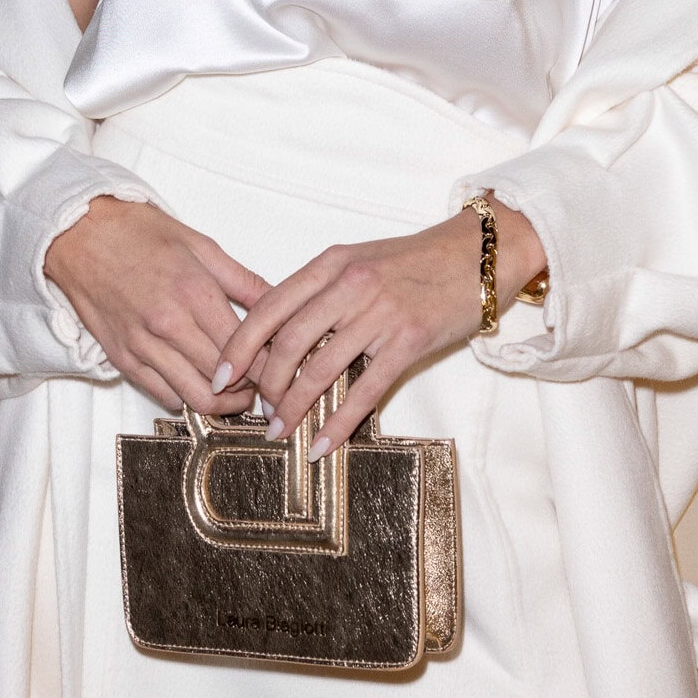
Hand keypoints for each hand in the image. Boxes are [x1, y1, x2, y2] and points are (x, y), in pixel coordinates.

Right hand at [43, 198, 266, 413]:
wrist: (79, 233)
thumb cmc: (137, 232)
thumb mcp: (200, 244)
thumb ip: (243, 280)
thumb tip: (279, 301)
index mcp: (194, 292)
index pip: (246, 349)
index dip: (270, 365)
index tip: (281, 366)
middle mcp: (169, 325)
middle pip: (225, 381)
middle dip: (253, 387)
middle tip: (264, 380)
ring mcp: (143, 346)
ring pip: (196, 398)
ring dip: (222, 401)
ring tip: (235, 388)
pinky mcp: (122, 359)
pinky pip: (164, 396)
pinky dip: (187, 397)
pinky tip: (198, 382)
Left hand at [215, 199, 546, 458]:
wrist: (478, 253)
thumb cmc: (416, 261)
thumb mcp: (359, 261)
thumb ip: (321, 291)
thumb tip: (279, 336)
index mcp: (331, 263)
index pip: (268, 307)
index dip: (238, 346)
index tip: (219, 375)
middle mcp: (349, 285)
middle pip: (287, 343)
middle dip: (263, 385)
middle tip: (256, 411)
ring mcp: (379, 313)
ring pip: (320, 370)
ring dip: (293, 408)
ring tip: (279, 431)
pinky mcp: (409, 341)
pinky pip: (363, 391)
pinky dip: (337, 423)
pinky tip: (321, 444)